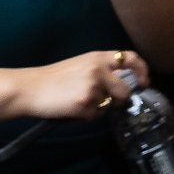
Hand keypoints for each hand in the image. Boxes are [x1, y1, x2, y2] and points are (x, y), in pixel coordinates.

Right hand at [15, 49, 149, 119]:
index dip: (142, 71)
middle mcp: (99, 69)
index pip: (130, 58)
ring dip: (96, 107)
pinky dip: (85, 115)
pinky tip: (70, 108)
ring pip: (108, 104)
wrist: (29, 88)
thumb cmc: (52, 79)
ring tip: (76, 101)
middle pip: (124, 90)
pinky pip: (94, 115)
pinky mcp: (86, 102)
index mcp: (98, 57)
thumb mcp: (80, 65)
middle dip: (119, 100)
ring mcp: (93, 86)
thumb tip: (122, 84)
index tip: (145, 82)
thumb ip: (101, 70)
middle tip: (108, 103)